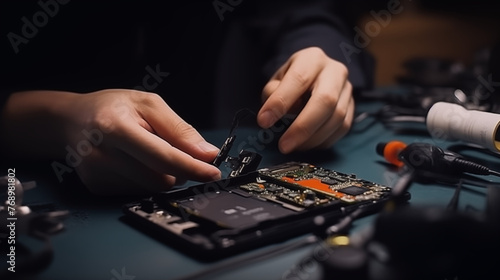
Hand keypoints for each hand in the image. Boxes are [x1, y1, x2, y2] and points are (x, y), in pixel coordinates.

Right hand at [3, 89, 220, 194]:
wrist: (72, 120)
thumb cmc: (113, 107)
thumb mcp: (149, 104)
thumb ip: (179, 130)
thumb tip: (207, 154)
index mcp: (115, 127)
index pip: (163, 157)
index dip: (192, 168)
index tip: (213, 173)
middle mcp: (102, 154)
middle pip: (160, 178)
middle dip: (178, 170)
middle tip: (172, 150)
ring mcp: (97, 174)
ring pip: (151, 188)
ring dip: (162, 174)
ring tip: (145, 150)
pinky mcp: (97, 187)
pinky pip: (138, 191)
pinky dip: (145, 178)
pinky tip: (131, 161)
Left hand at [257, 47, 353, 153]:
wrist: (313, 78)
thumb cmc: (291, 82)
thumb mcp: (276, 81)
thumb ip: (273, 94)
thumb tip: (277, 114)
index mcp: (312, 59)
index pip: (298, 79)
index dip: (281, 102)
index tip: (264, 121)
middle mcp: (334, 71)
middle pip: (326, 100)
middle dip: (303, 127)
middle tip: (284, 145)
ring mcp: (347, 89)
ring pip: (337, 117)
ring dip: (313, 138)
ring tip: (293, 145)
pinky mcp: (352, 106)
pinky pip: (343, 127)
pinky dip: (324, 140)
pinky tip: (307, 144)